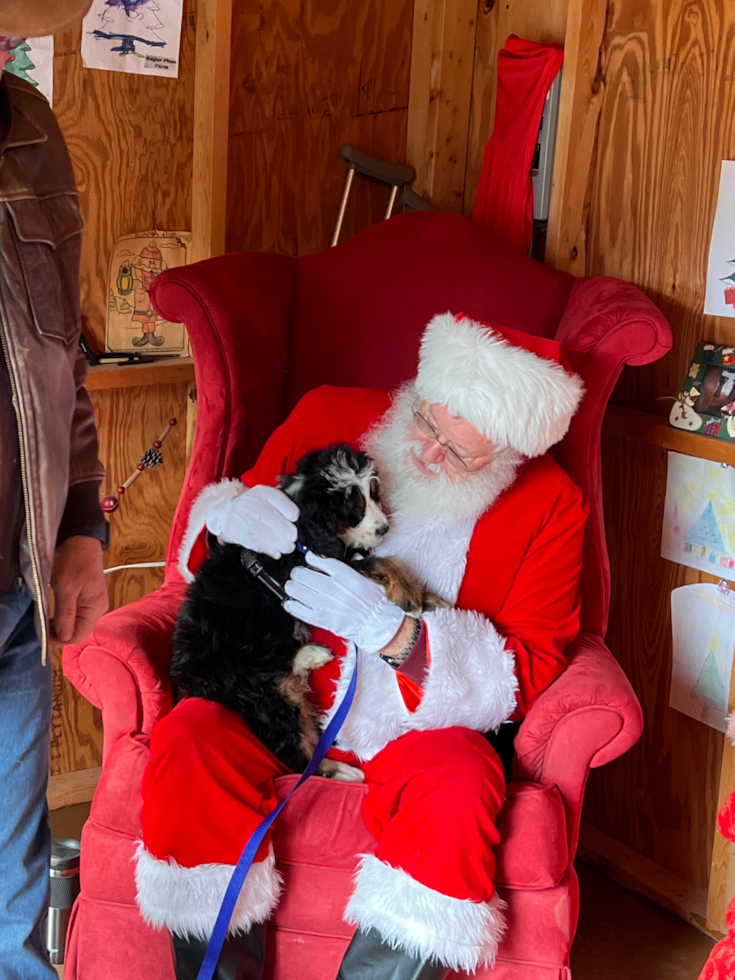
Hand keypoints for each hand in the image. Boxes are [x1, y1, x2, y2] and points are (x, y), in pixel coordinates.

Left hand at [50, 536, 108, 644]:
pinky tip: (56, 611)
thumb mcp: (66, 588)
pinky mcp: (87, 598)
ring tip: (48, 617)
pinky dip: (64, 616)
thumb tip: (64, 637)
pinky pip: (76, 614)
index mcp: (96, 608)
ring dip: (62, 624)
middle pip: (78, 631)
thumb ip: (66, 614)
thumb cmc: (74, 561)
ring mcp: (93, 603)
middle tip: (44, 625)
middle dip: (61, 632)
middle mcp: (98, 609)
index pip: (79, 636)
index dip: (61, 639)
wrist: (81, 541)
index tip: (45, 633)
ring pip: (76, 624)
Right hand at [206, 485, 298, 558]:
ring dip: (276, 541)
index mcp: (261, 492)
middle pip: (266, 514)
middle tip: (293, 538)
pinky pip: (250, 540)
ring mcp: (239, 515)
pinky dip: (265, 548)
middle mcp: (249, 501)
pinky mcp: (233, 529)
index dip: (286, 507)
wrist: (228, 512)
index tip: (295, 517)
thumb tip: (296, 522)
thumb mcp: (267, 502)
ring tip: (287, 547)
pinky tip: (275, 552)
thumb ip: (282, 508)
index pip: (274, 496)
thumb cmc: (254, 508)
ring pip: (259, 529)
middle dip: (282, 528)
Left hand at [284, 553, 404, 653]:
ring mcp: (324, 603)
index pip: (319, 561)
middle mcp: (331, 587)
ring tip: (293, 586)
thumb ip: (346, 569)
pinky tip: (290, 602)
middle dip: (298, 573)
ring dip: (292, 586)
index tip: (308, 559)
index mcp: (344, 575)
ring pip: (296, 590)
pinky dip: (291, 605)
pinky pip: (298, 610)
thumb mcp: (364, 577)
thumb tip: (328, 562)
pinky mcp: (320, 618)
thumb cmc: (373, 601)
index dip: (311, 558)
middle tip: (298, 574)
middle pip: (303, 574)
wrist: (376, 623)